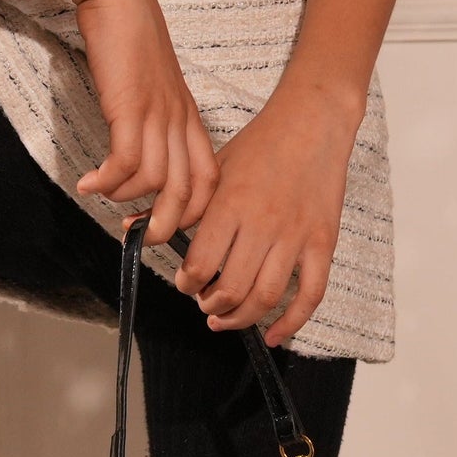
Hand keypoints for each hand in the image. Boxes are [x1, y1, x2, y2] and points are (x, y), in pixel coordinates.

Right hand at [67, 0, 215, 220]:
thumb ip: (155, 118)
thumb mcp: (154, 85)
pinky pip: (124, 161)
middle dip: (163, 226)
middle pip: (188, 192)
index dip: (192, 214)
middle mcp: (180, 120)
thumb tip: (139, 157)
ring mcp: (158, 113)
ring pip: (155, 182)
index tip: (162, 226)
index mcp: (190, 117)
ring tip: (100, 195)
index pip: (210, 181)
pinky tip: (87, 183)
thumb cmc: (131, 39)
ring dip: (123, 199)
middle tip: (135, 236)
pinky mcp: (130, 106)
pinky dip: (106, 181)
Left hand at [161, 82, 355, 343]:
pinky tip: (274, 334)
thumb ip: (181, 205)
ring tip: (226, 317)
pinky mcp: (323, 243)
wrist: (312, 121)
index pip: (200, 264)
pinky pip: (310, 294)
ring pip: (266, 297)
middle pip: (231, 288)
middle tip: (204, 304)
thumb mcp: (213, 168)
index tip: (185, 282)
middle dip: (211, 305)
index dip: (187, 283)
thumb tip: (133, 226)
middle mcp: (262, 224)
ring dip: (241, 317)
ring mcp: (296, 237)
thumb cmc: (262, 143)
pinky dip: (292, 322)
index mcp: (230, 205)